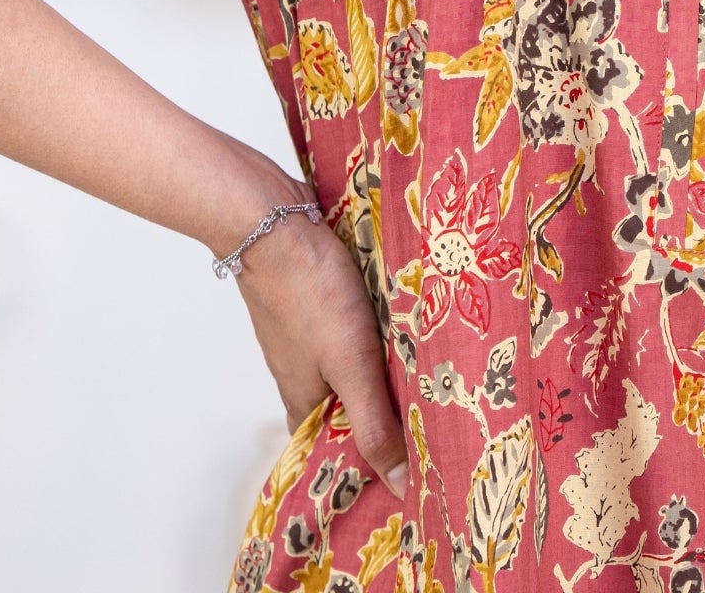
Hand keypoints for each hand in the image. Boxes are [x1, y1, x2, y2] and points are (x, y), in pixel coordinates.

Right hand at [231, 199, 407, 498]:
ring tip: (427, 369)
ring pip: (348, 364)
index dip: (368, 460)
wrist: (273, 222)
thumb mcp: (350, 362)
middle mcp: (301, 372)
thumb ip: (373, 419)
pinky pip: (348, 329)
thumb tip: (397, 483)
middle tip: (431, 413)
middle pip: (344, 405)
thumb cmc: (310, 293)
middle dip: (382, 411)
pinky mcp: (315, 301)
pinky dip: (373, 332)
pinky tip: (401, 322)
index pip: (335, 449)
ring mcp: (306, 335)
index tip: (410, 465)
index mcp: (304, 400)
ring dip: (381, 368)